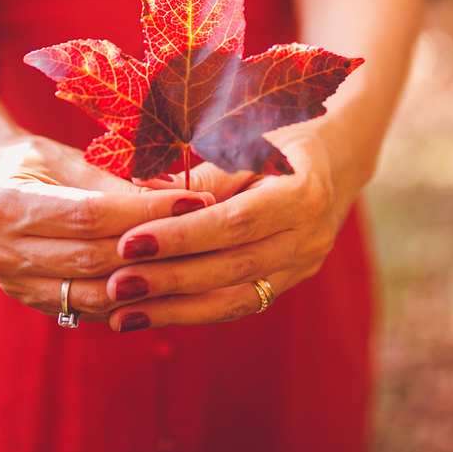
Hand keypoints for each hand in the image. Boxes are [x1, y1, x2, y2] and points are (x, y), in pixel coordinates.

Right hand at [0, 135, 215, 320]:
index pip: (88, 214)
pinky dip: (132, 297)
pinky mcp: (33, 303)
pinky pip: (92, 307)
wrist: (0, 188)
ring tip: (194, 259)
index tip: (194, 201)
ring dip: (150, 279)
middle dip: (154, 245)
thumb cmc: (43, 162)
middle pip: (92, 257)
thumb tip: (181, 197)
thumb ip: (121, 184)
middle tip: (206, 230)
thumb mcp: (76, 160)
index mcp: (1, 203)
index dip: (145, 211)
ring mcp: (12, 284)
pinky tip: (167, 281)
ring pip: (96, 291)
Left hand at [103, 129, 351, 330]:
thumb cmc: (279, 135)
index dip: (181, 237)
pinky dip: (192, 312)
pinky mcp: (288, 283)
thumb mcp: (245, 141)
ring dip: (174, 310)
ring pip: (234, 298)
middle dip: (170, 280)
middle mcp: (309, 237)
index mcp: (301, 193)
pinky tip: (149, 316)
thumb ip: (199, 174)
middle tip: (116, 285)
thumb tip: (138, 189)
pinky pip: (238, 304)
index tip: (129, 243)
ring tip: (121, 317)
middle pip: (231, 267)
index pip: (233, 223)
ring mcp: (302, 266)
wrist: (336, 156)